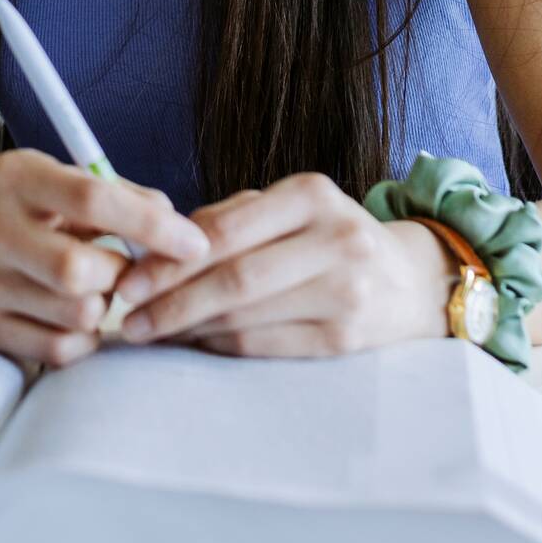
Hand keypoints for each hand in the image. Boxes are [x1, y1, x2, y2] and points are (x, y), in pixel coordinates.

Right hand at [0, 150, 207, 365]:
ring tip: (92, 287)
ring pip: (75, 315)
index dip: (151, 226)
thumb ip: (123, 195)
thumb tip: (177, 227)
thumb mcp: (63, 178)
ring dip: (102, 306)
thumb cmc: (26, 201)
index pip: (92, 198)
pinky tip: (75, 315)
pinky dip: (83, 339)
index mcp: (17, 177)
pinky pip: (56, 350)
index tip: (196, 243)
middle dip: (120, 275)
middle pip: (77, 271)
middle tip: (123, 267)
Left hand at [114, 172, 447, 356]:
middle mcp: (335, 240)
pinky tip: (196, 343)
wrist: (412, 280)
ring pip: (247, 318)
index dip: (170, 262)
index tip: (128, 281)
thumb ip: (228, 219)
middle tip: (128, 319)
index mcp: (311, 195)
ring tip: (152, 332)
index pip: (225, 233)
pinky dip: (222, 347)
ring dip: (189, 329)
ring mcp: (346, 292)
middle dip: (171, 303)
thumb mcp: (289, 207)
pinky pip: (267, 347)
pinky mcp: (347, 339)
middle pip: (234, 279)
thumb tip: (154, 248)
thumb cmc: (329, 238)